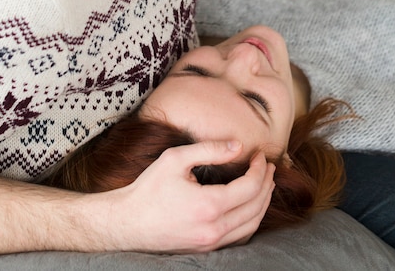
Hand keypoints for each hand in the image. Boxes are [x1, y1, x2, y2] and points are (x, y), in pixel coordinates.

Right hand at [98, 140, 274, 252]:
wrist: (127, 222)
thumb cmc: (149, 188)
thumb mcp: (176, 159)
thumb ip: (210, 150)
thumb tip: (238, 146)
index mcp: (209, 205)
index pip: (250, 187)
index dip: (260, 169)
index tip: (259, 155)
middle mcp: (214, 229)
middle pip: (256, 207)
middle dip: (266, 184)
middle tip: (268, 166)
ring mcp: (210, 243)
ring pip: (251, 226)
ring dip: (263, 203)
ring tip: (265, 183)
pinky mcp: (205, 249)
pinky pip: (239, 237)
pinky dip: (251, 220)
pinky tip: (250, 205)